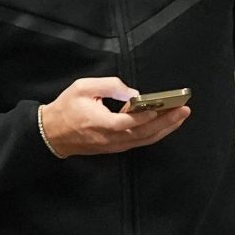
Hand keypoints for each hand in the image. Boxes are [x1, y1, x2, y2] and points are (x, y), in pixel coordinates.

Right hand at [37, 74, 190, 157]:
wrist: (51, 134)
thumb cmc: (66, 109)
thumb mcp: (84, 88)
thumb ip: (110, 86)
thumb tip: (134, 93)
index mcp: (101, 124)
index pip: (131, 122)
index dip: (149, 115)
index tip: (165, 106)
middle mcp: (110, 139)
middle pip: (144, 134)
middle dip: (166, 122)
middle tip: (184, 110)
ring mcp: (113, 146)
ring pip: (144, 141)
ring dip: (164, 129)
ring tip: (180, 117)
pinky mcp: (114, 148)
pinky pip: (139, 142)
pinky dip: (154, 134)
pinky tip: (164, 125)